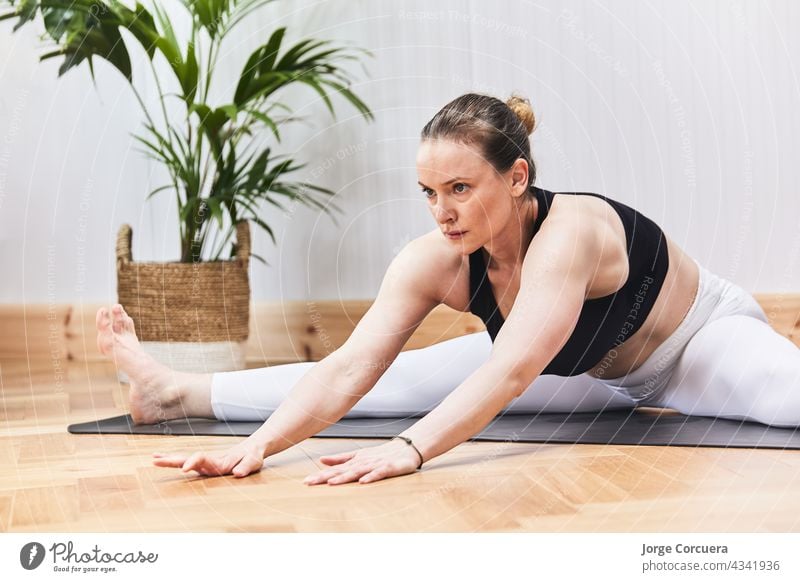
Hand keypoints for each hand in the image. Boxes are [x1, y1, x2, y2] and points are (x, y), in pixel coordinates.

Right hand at [152, 437, 266, 477]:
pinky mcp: (204, 465)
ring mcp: (206, 462)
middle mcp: (210, 460)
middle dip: (173, 460)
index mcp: (220, 460)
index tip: (184, 467)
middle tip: (156, 461)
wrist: (253, 448)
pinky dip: (174, 461)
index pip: (203, 459)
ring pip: (185, 459)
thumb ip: (246, 466)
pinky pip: (187, 463)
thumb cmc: (253, 455)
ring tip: (153, 459)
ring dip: (169, 459)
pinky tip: (162, 459)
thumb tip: (237, 473)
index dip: (193, 462)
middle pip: (188, 458)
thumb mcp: (254, 460)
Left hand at [303, 438, 421, 485]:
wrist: (405, 448)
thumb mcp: (358, 456)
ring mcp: (374, 465)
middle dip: (325, 477)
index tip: (305, 482)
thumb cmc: (381, 454)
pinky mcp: (388, 468)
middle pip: (342, 471)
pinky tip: (362, 482)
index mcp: (354, 461)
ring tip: (331, 483)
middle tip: (310, 483)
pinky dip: (370, 477)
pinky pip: (378, 474)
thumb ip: (340, 459)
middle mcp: (362, 463)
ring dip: (344, 477)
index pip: (334, 470)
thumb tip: (321, 460)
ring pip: (357, 472)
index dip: (320, 475)